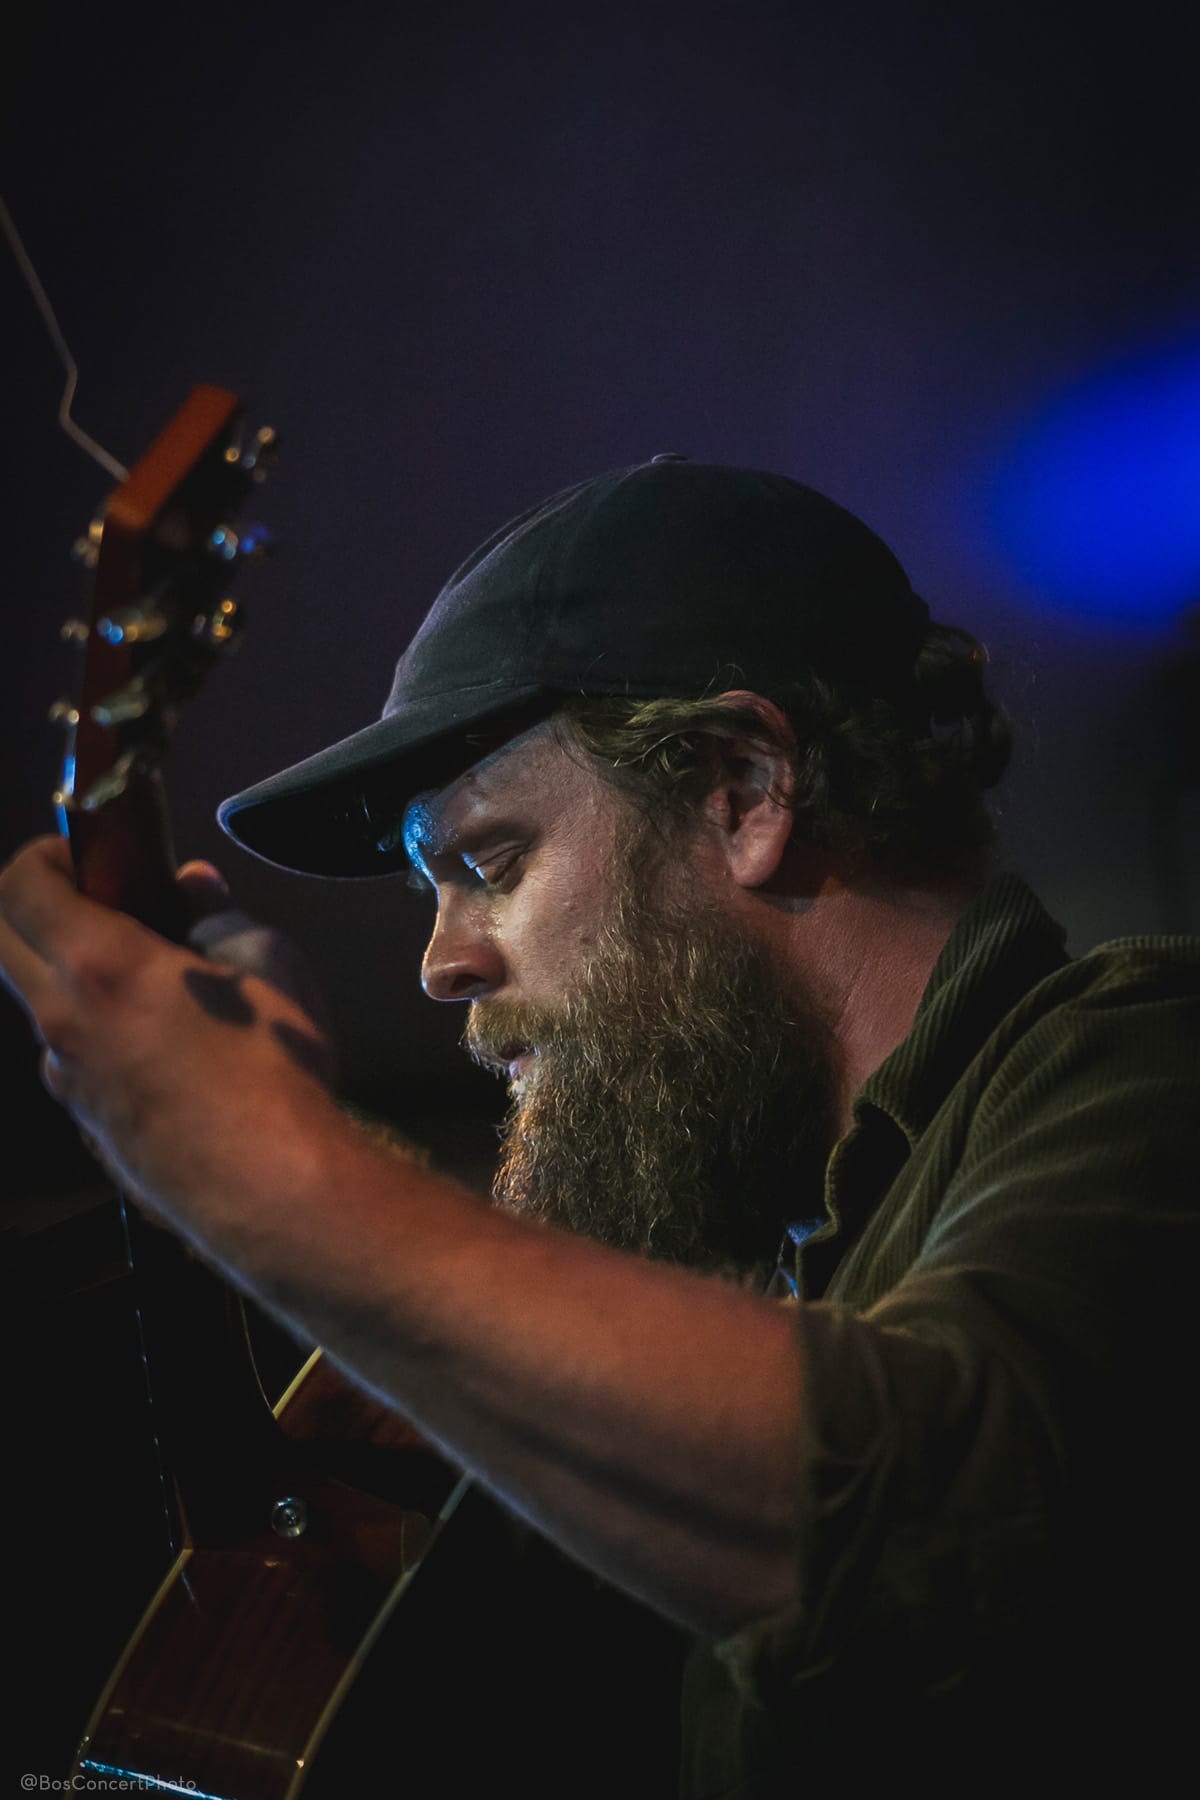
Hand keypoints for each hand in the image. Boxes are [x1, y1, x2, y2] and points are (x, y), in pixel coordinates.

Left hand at [0, 835, 334, 1232]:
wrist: (270, 1189)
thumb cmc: (273, 1067)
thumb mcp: (269, 962)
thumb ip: (219, 915)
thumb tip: (192, 888)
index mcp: (100, 966)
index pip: (20, 885)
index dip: (44, 854)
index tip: (84, 852)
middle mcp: (62, 1019)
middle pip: (2, 943)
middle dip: (34, 908)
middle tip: (96, 903)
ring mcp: (67, 1079)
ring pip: (41, 1006)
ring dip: (72, 978)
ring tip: (153, 989)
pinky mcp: (87, 1125)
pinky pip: (74, 1060)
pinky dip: (100, 1037)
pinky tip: (168, 1056)